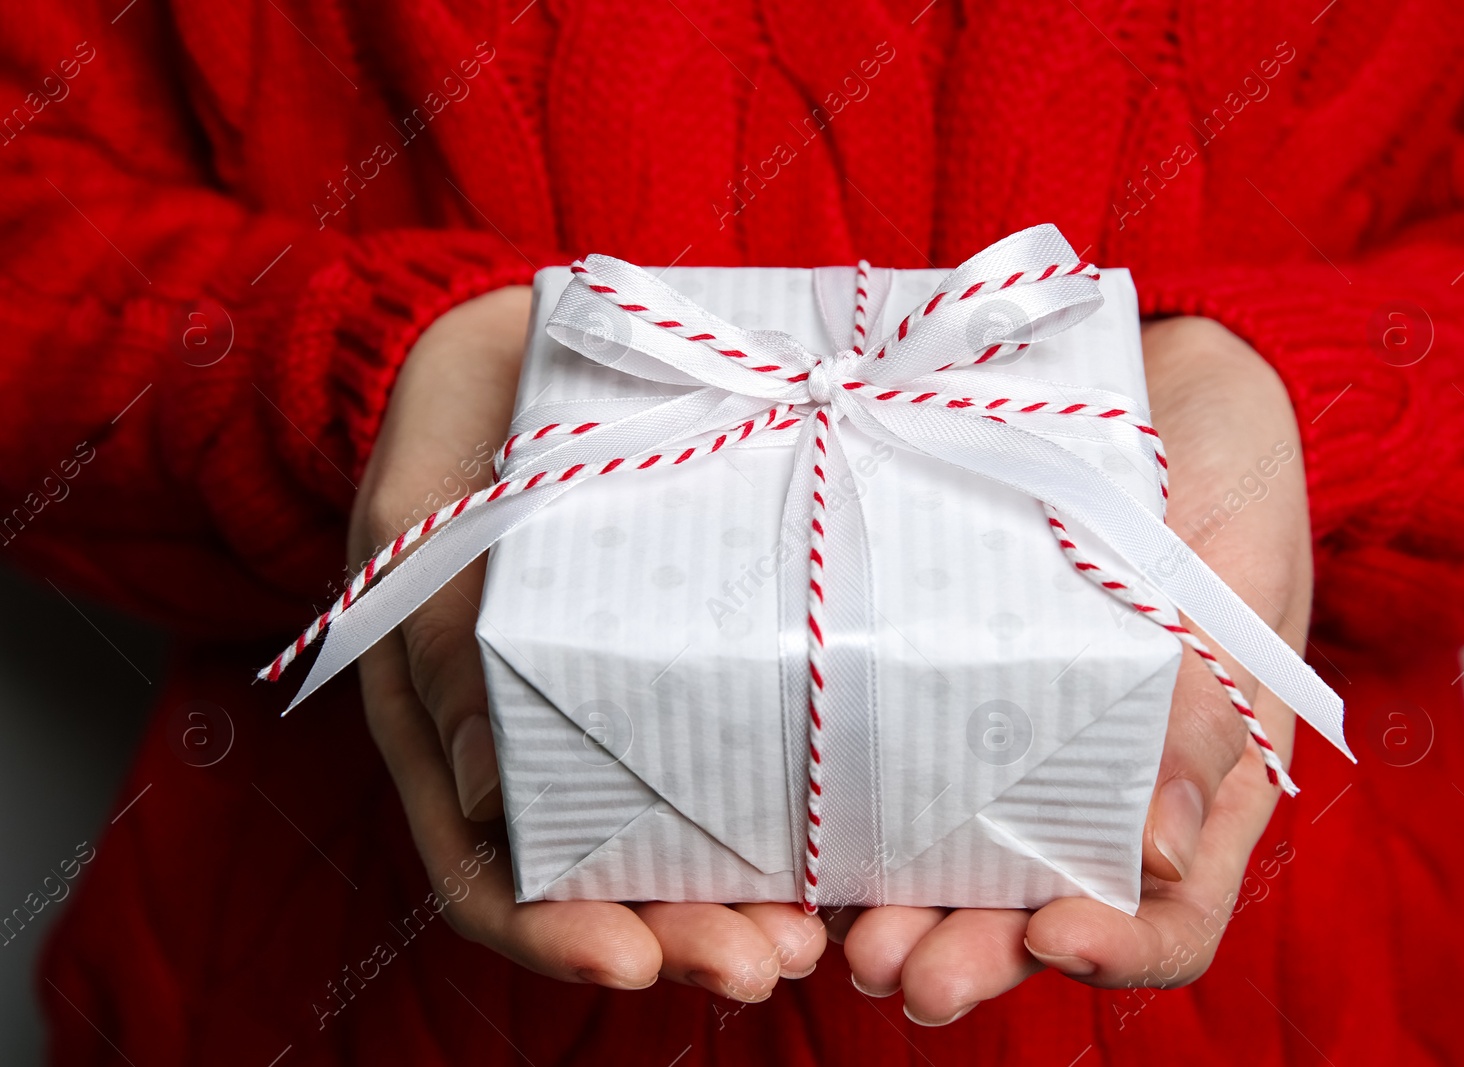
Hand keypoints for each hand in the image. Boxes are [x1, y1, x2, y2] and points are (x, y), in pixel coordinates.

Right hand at [353, 286, 825, 998]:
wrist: (521, 341)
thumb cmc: (457, 422)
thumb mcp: (425, 515)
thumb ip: (440, 636)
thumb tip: (490, 796)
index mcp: (441, 719)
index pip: (483, 868)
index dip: (549, 933)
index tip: (634, 965)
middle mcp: (526, 734)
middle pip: (595, 878)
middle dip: (680, 933)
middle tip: (768, 960)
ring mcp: (607, 698)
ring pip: (668, 833)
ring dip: (736, 895)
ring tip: (818, 929)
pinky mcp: (680, 656)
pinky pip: (722, 749)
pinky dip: (771, 806)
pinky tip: (833, 833)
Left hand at [841, 316, 1311, 1023]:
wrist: (1168, 389)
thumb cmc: (1223, 472)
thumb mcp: (1234, 570)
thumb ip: (1210, 701)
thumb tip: (1165, 852)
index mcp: (1208, 778)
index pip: (1178, 911)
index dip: (1122, 950)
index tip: (1054, 939)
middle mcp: (1114, 784)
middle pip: (1052, 911)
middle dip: (979, 953)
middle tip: (905, 974)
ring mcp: (1031, 742)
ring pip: (973, 865)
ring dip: (913, 912)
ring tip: (850, 941)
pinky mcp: (958, 691)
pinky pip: (917, 773)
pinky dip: (873, 823)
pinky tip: (816, 844)